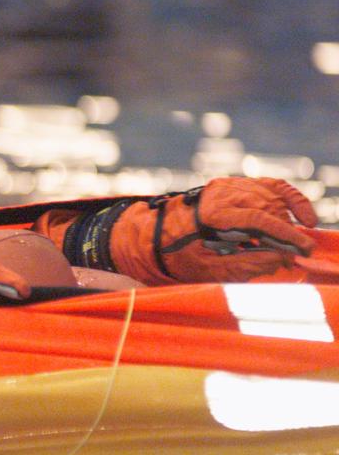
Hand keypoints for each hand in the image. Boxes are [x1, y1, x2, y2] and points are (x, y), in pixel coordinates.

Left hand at [110, 177, 317, 283]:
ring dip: (287, 217)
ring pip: (270, 194)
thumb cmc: (175, 254)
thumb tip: (280, 258)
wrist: (150, 235)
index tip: (303, 249)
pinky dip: (286, 197)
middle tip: (295, 253)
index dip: (285, 234)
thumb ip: (245, 265)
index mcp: (212, 212)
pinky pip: (266, 185)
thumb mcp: (207, 269)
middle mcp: (221, 192)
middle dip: (286, 230)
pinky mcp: (231, 185)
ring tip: (292, 240)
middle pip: (268, 206)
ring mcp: (226, 185)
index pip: (259, 218)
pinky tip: (300, 215)